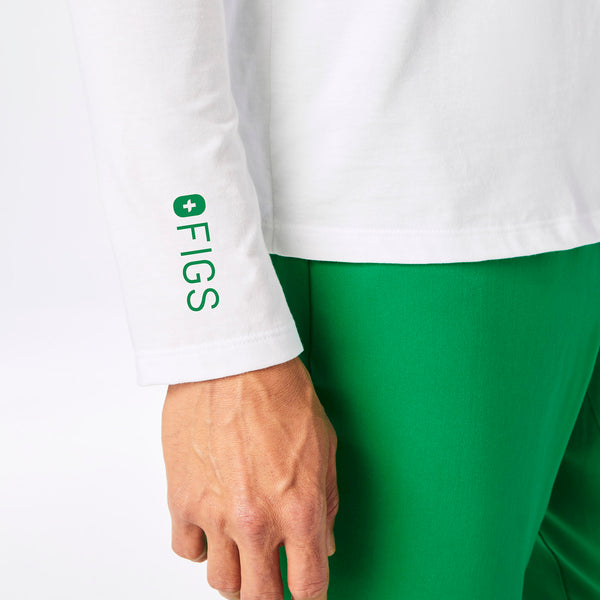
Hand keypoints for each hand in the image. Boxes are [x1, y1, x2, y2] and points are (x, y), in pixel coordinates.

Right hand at [161, 356, 338, 599]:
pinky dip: (200, 547)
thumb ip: (325, 504)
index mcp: (299, 510)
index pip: (309, 587)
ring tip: (243, 552)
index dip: (310, 598)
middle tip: (272, 580)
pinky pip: (186, 550)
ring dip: (236, 574)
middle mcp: (256, 522)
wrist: (233, 361)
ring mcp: (215, 514)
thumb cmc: (279, 393)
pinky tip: (212, 527)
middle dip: (271, 598)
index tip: (305, 594)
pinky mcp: (181, 498)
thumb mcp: (324, 447)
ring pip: (221, 583)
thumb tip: (323, 542)